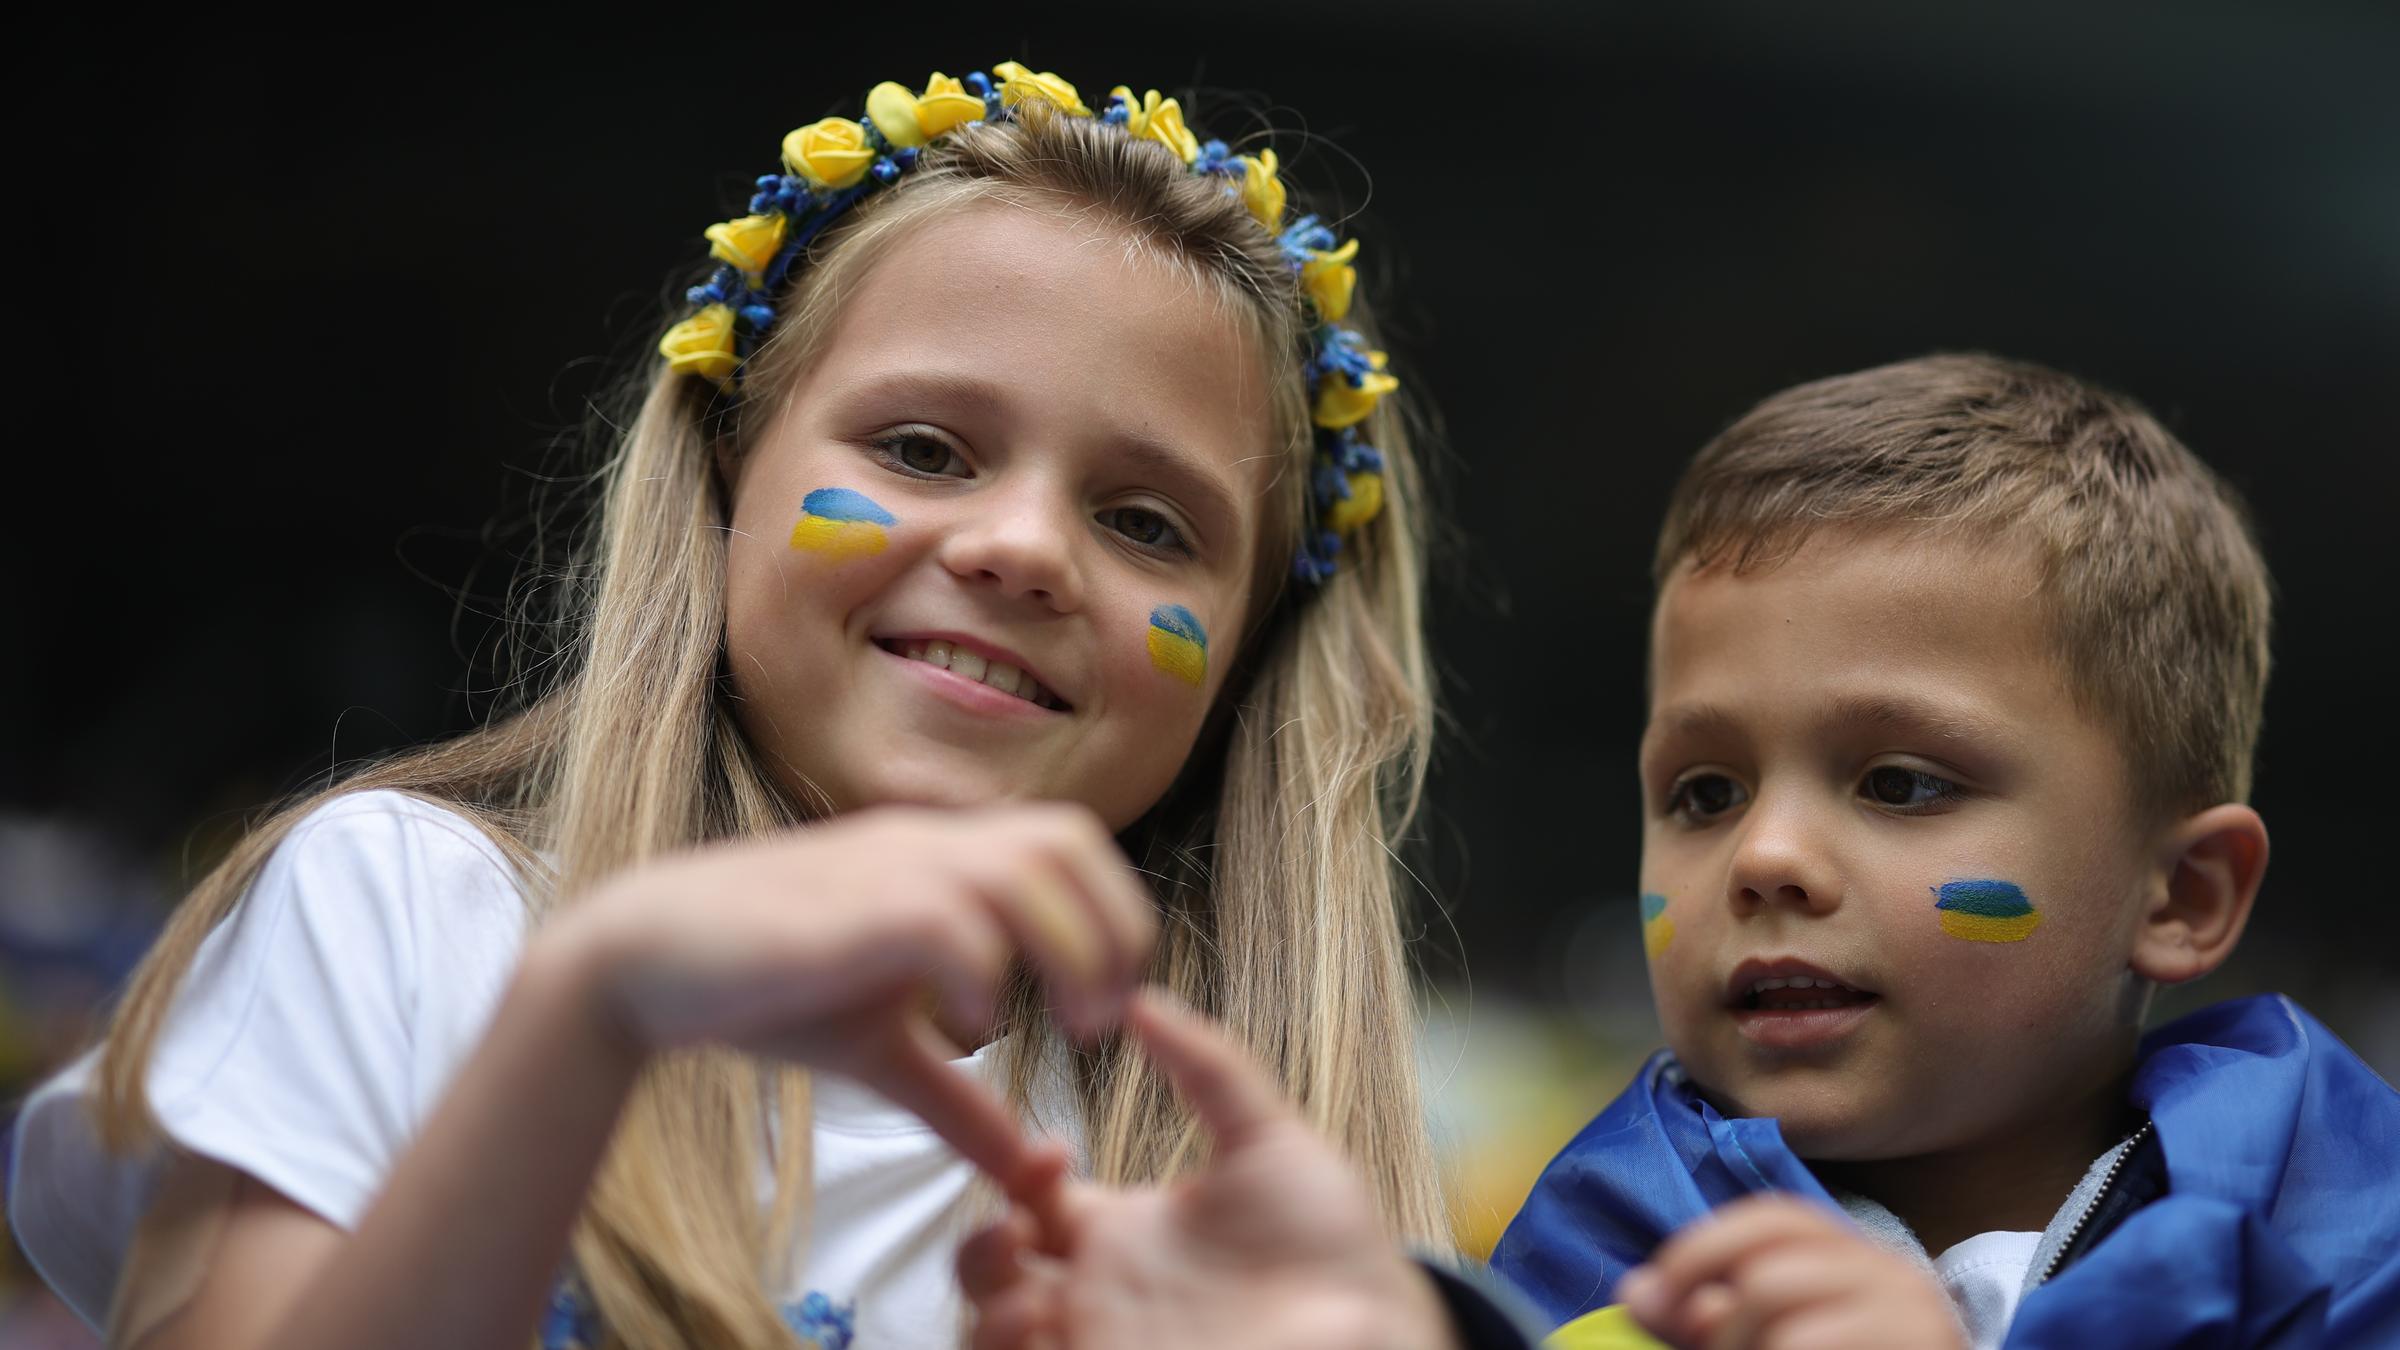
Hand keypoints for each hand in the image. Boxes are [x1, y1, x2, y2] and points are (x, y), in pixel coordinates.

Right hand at [552, 803, 1156, 1193]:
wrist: (643, 962)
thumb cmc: (765, 989)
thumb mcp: (883, 1049)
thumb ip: (957, 1098)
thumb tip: (1023, 1164)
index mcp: (940, 859)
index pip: (1070, 843)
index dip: (1114, 913)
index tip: (1111, 1001)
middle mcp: (926, 847)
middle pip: (1070, 840)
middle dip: (1112, 927)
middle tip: (1101, 1019)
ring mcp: (889, 869)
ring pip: (1027, 872)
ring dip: (1070, 951)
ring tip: (1067, 1029)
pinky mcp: (853, 910)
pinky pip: (955, 924)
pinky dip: (984, 978)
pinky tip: (965, 1033)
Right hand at [958, 991, 1458, 1349]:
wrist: (1371, 1330)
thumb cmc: (1334, 1250)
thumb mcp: (1272, 1141)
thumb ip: (1210, 1068)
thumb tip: (1145, 1001)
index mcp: (1130, 1231)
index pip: (1035, 1197)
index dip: (1020, 1169)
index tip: (1053, 1150)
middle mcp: (1103, 1292)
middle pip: (993, 1269)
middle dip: (980, 1244)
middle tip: (1024, 1219)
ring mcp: (1101, 1341)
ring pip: (989, 1329)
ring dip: (984, 1299)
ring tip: (1025, 1281)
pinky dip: (1001, 1345)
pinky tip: (1038, 1324)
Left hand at [1616, 1196, 1965, 1349]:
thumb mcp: (1765, 1340)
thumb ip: (1703, 1320)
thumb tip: (1636, 1292)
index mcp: (1855, 1255)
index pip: (1773, 1218)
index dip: (1702, 1248)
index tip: (1657, 1294)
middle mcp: (1892, 1273)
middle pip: (1768, 1275)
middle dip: (1721, 1329)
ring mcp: (1913, 1315)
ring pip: (1783, 1313)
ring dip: (1741, 1349)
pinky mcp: (1923, 1345)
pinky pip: (1806, 1344)